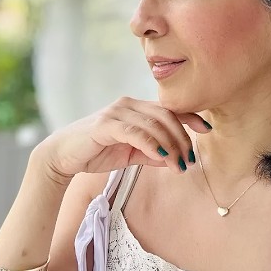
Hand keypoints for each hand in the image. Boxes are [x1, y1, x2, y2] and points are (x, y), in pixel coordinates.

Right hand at [34, 96, 210, 180]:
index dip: (190, 117)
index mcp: (135, 108)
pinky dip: (153, 145)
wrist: (63, 156)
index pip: (168, 109)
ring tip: (179, 166)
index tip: (207, 129)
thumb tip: (175, 160)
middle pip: (166, 116)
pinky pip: (136, 133)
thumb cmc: (96, 152)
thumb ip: (151, 154)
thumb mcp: (130, 154)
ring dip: (171, 146)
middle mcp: (127, 104)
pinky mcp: (106, 124)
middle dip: (182, 139)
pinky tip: (163, 158)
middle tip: (189, 161)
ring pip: (154, 125)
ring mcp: (116, 112)